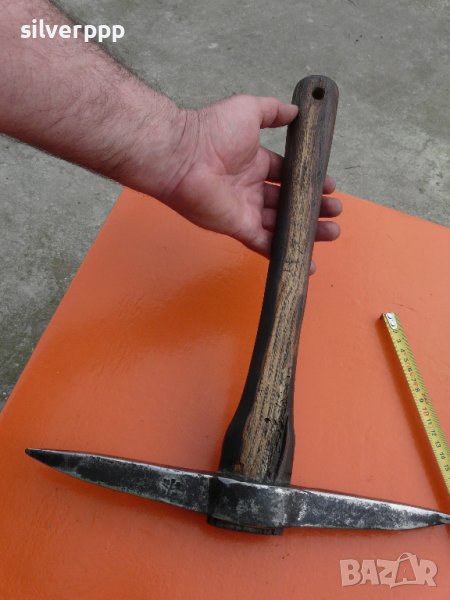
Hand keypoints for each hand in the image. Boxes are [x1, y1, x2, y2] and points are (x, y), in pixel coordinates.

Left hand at [161, 95, 341, 266]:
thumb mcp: (249, 110)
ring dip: (306, 230)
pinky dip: (284, 253)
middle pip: (288, 202)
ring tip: (331, 231)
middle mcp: (251, 188)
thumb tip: (296, 111)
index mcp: (254, 162)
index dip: (308, 181)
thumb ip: (273, 111)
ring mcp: (245, 210)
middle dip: (313, 207)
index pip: (287, 175)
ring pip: (281, 225)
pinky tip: (304, 261)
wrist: (183, 156)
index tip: (329, 186)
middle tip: (334, 211)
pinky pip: (264, 244)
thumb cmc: (211, 131)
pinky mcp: (238, 228)